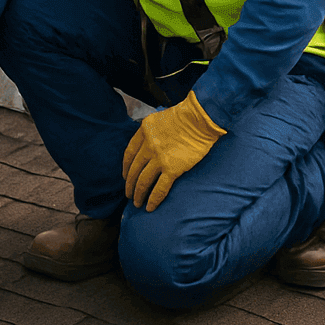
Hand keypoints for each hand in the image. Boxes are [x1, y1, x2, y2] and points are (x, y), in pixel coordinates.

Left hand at [122, 91, 226, 211]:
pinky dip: (153, 199)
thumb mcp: (159, 119)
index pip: (129, 154)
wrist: (199, 119)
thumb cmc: (184, 117)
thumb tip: (148, 146)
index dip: (125, 167)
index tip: (125, 177)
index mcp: (143, 131)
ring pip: (143, 181)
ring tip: (136, 204)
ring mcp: (159, 158)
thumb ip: (151, 133)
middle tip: (128, 194)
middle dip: (129, 185)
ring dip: (138, 194)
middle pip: (134, 170)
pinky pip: (160, 188)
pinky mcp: (172, 169)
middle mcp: (148, 146)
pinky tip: (150, 207)